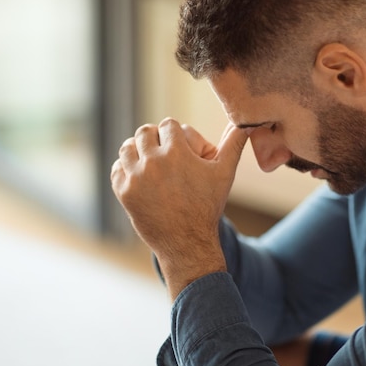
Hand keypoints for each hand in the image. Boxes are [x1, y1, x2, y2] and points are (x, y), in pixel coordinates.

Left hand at [111, 118, 247, 298]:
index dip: (175, 133)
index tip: (178, 144)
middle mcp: (154, 162)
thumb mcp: (224, 173)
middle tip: (163, 150)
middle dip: (154, 138)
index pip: (168, 124)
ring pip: (127, 147)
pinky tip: (139, 176)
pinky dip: (125, 169)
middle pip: (144, 132)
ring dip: (137, 150)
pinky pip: (117, 169)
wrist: (187, 242)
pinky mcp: (125, 193)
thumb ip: (234, 144)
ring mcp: (136, 178)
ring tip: (149, 161)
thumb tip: (248, 123)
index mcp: (177, 152)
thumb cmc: (208, 206)